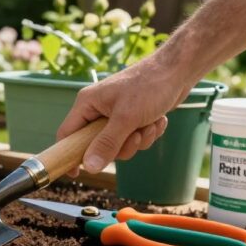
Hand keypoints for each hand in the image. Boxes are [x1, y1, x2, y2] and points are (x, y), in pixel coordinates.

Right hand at [57, 55, 185, 175]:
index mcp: (87, 104)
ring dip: (138, 140)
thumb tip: (89, 167)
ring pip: (119, 145)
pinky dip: (147, 134)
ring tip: (150, 123)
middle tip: (134, 136)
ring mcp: (115, 115)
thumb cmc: (149, 85)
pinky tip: (157, 120)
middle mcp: (98, 110)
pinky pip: (133, 139)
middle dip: (121, 146)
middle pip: (97, 145)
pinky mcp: (132, 118)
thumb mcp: (126, 118)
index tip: (77, 174)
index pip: (67, 134)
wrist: (178, 71)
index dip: (70, 154)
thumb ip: (106, 144)